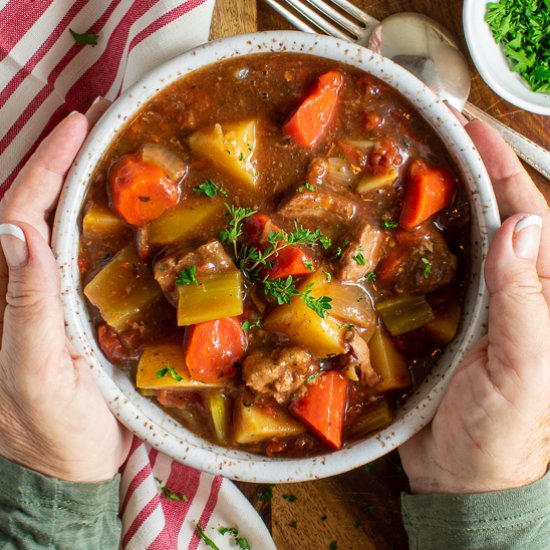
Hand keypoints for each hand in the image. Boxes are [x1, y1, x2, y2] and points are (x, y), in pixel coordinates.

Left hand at [0, 104, 131, 482]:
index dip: (44, 169)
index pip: (19, 216)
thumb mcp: (36, 373)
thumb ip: (25, 306)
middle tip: (93, 123)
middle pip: (34, 211)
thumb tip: (20, 232)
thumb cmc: (53, 430)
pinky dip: (95, 224)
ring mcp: (50, 300)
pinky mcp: (74, 314)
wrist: (71, 469)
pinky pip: (81, 258)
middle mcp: (24, 290)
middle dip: (57, 161)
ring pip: (57, 230)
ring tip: (104, 150)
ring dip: (76, 185)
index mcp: (7, 298)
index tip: (76, 128)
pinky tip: (117, 209)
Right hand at [400, 120, 549, 493]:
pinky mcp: (431, 319)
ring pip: (444, 239)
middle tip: (419, 134)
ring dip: (421, 203)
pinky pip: (414, 274)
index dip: (497, 162)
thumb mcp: (524, 369)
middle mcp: (502, 286)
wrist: (463, 477)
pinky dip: (395, 249)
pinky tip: (371, 233)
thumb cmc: (503, 432)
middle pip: (482, 213)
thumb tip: (519, 226)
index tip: (466, 123)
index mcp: (538, 289)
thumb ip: (525, 302)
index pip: (523, 209)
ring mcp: (465, 300)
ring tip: (391, 169)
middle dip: (456, 169)